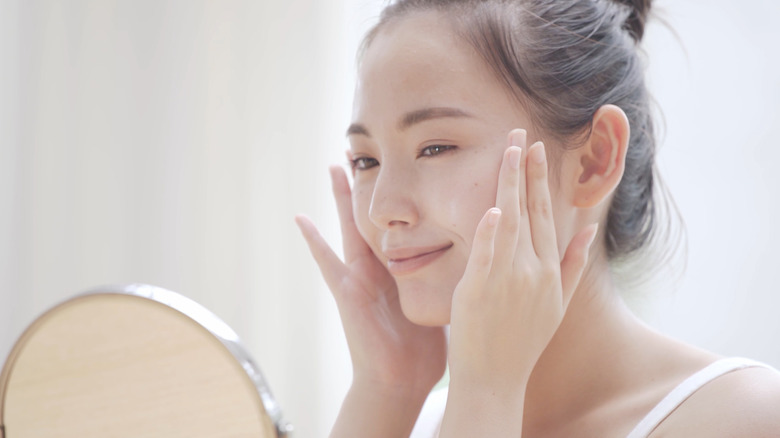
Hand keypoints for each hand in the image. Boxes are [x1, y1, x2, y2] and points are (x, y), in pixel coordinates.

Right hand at [295, 166, 446, 396]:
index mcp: (402, 268)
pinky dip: (313, 242)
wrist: (400, 380)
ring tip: (336, 165)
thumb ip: (451, 279)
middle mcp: (379, 267)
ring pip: (351, 228)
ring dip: (342, 198)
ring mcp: (360, 278)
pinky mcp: (347, 293)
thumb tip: (483, 259)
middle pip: (378, 216)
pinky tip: (300, 218)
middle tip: (371, 150)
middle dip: (374, 186)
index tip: (417, 163)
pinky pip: (327, 263)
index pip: (406, 223)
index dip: (409, 196)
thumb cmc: (421, 347)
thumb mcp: (439, 303)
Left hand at [447, 129, 597, 390]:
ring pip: (510, 224)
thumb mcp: (557, 303)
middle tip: (520, 134)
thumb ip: (572, 264)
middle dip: (525, 170)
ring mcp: (507, 280)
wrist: (495, 378)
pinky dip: (491, 233)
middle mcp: (532, 270)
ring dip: (509, 185)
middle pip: (529, 211)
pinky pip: (487, 256)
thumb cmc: (523, 340)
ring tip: (508, 151)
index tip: (535, 149)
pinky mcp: (480, 291)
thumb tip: (588, 231)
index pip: (545, 214)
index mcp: (548, 269)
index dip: (540, 180)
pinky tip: (494, 209)